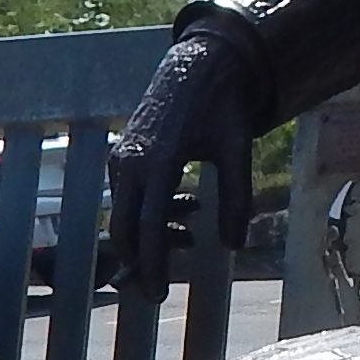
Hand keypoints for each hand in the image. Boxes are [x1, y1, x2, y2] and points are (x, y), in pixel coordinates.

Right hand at [108, 19, 263, 296]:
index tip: (158, 294)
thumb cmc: (222, 108)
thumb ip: (237, 198)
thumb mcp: (237, 150)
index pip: (147, 228)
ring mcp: (122, 158)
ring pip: (124, 215)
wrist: (197, 65)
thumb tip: (233, 246)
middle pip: (123, 229)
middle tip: (157, 292)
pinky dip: (148, 214)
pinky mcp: (123, 155)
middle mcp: (131, 161)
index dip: (152, 265)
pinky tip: (186, 209)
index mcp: (158, 161)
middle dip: (138, 263)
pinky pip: (127, 198)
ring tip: (191, 234)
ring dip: (151, 235)